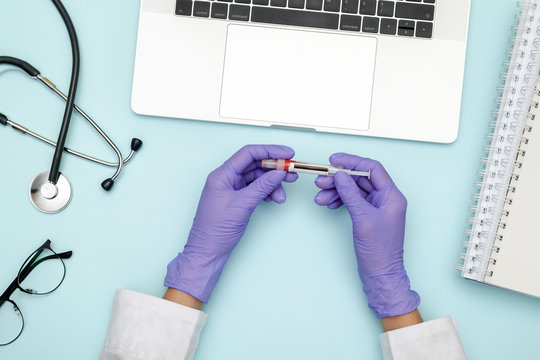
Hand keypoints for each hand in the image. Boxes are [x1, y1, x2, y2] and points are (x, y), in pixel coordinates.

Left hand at [164, 145, 297, 302]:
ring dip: (272, 183)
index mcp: (222, 175)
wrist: (207, 252)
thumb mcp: (243, 205)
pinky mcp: (236, 199)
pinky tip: (274, 198)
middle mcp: (226, 178)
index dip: (270, 151)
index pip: (248, 153)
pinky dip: (267, 192)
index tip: (287, 153)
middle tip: (291, 171)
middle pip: (255, 164)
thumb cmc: (215, 230)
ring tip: (283, 194)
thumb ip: (262, 186)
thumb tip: (278, 173)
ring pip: (257, 178)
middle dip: (275, 168)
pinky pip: (255, 189)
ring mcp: (231, 188)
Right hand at [314, 153, 419, 318]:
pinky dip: (340, 201)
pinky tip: (329, 204)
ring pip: (354, 190)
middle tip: (321, 180)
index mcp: (392, 196)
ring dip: (336, 191)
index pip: (372, 168)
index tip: (334, 160)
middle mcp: (386, 199)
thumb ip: (350, 194)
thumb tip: (339, 175)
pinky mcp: (369, 216)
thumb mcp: (362, 218)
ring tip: (320, 196)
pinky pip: (352, 201)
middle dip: (339, 179)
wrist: (381, 275)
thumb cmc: (379, 251)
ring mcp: (377, 208)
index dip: (352, 161)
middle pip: (360, 178)